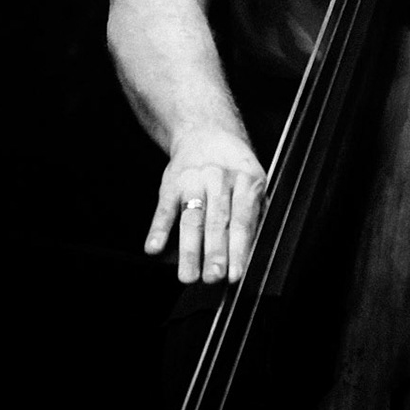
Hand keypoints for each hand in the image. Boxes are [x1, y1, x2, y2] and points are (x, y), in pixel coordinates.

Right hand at [148, 128, 265, 284]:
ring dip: (189, 249)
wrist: (205, 132)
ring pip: (192, 218)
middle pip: (217, 221)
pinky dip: (158, 229)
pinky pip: (165, 208)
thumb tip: (250, 252)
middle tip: (213, 277)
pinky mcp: (172, 183)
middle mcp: (220, 179)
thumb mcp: (253, 182)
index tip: (235, 273)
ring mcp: (194, 180)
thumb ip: (254, 215)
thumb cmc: (233, 167)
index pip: (243, 219)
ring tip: (187, 275)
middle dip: (214, 252)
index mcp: (246, 181)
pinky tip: (154, 248)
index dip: (239, 248)